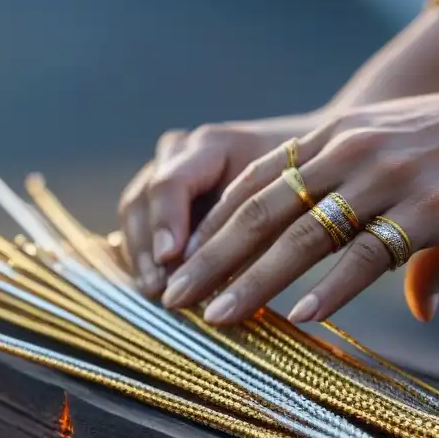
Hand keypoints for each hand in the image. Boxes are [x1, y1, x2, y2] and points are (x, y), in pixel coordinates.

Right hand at [118, 113, 317, 295]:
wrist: (304, 163)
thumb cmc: (303, 186)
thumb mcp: (289, 208)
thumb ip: (257, 238)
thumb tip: (234, 289)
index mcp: (212, 146)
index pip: (172, 182)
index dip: (166, 221)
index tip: (170, 258)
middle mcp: (181, 153)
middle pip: (143, 198)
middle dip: (147, 247)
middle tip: (159, 290)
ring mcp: (165, 171)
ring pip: (133, 209)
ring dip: (139, 253)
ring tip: (155, 292)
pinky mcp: (161, 195)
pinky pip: (137, 221)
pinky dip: (141, 252)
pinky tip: (152, 284)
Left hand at [159, 85, 438, 323]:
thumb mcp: (423, 167)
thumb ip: (403, 230)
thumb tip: (419, 304)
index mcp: (342, 136)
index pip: (259, 181)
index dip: (215, 224)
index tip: (183, 262)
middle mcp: (352, 151)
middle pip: (263, 210)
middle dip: (212, 256)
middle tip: (173, 298)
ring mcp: (389, 177)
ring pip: (302, 235)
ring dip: (252, 280)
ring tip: (215, 317)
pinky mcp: (430, 208)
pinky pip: (366, 253)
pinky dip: (330, 288)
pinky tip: (299, 316)